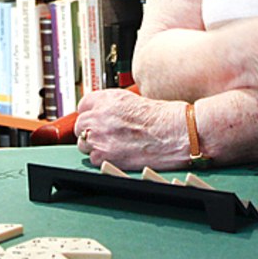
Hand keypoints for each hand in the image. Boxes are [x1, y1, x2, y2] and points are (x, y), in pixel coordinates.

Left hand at [74, 89, 190, 169]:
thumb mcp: (132, 99)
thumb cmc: (163, 117)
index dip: (91, 114)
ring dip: (95, 145)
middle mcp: (100, 116)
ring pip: (84, 143)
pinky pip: (93, 159)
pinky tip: (118, 155)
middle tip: (106, 135)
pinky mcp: (106, 156)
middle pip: (80, 125)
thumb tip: (99, 113)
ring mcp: (101, 136)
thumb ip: (111, 105)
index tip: (95, 120)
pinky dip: (103, 159)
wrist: (177, 133)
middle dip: (91, 131)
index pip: (83, 106)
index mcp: (107, 99)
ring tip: (113, 145)